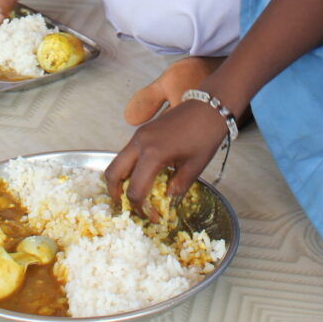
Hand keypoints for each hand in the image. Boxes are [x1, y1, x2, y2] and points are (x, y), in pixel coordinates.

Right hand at [104, 98, 228, 219]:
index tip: (152, 216)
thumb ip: (177, 186)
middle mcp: (139, 143)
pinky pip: (128, 153)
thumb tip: (166, 201)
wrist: (210, 105)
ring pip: (118, 161)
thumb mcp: (195, 166)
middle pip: (113, 172)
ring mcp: (139, 135)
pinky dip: (129, 168)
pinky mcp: (143, 131)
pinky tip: (144, 176)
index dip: (140, 208)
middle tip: (127, 208)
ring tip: (135, 194)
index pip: (135, 189)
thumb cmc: (206, 134)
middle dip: (115, 193)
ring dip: (121, 180)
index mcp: (153, 154)